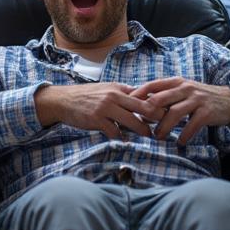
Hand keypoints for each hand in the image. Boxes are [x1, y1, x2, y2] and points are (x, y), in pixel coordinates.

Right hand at [35, 82, 155, 139]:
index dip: (157, 104)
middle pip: (143, 107)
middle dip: (156, 118)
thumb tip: (143, 102)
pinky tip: (124, 140)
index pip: (144, 95)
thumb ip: (123, 95)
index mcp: (118, 88)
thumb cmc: (86, 97)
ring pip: (132, 121)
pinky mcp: (97, 119)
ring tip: (149, 136)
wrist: (62, 100)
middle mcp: (114, 96)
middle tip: (165, 126)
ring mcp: (105, 107)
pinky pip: (115, 132)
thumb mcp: (106, 89)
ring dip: (142, 130)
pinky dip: (121, 137)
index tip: (167, 113)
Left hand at [142, 77, 229, 145]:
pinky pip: (192, 124)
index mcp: (176, 82)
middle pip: (160, 99)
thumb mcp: (182, 92)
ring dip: (164, 127)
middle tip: (140, 126)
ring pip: (174, 113)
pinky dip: (184, 135)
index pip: (152, 85)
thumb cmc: (199, 98)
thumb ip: (164, 98)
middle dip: (148, 113)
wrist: (229, 100)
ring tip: (158, 137)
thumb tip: (141, 109)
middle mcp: (185, 88)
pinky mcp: (207, 111)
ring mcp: (197, 99)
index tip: (127, 105)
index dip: (138, 94)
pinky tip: (180, 142)